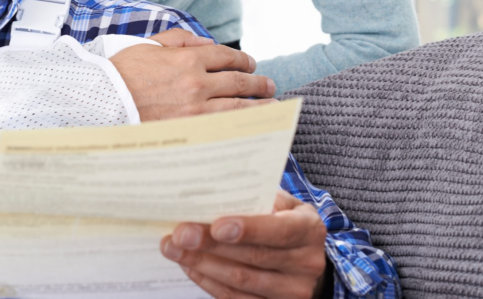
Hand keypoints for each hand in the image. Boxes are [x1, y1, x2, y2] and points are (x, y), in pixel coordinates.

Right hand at [109, 28, 274, 119]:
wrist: (100, 103)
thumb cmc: (119, 73)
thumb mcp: (147, 45)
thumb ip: (178, 39)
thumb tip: (206, 42)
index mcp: (187, 59)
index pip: (227, 57)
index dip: (243, 60)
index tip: (251, 65)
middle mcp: (197, 84)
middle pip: (239, 82)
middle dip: (258, 84)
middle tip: (269, 86)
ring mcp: (196, 111)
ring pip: (239, 108)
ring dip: (259, 106)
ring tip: (270, 107)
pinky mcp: (191, 132)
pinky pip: (225, 129)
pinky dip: (243, 127)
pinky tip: (253, 128)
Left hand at [160, 190, 329, 298]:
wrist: (302, 254)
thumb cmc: (282, 218)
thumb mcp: (279, 202)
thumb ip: (254, 198)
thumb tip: (210, 194)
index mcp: (308, 229)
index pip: (279, 231)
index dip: (248, 229)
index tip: (217, 226)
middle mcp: (306, 262)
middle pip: (254, 257)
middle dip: (212, 245)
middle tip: (181, 234)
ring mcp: (292, 290)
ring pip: (241, 280)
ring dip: (202, 264)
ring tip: (173, 248)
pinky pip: (235, 297)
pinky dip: (207, 281)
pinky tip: (189, 266)